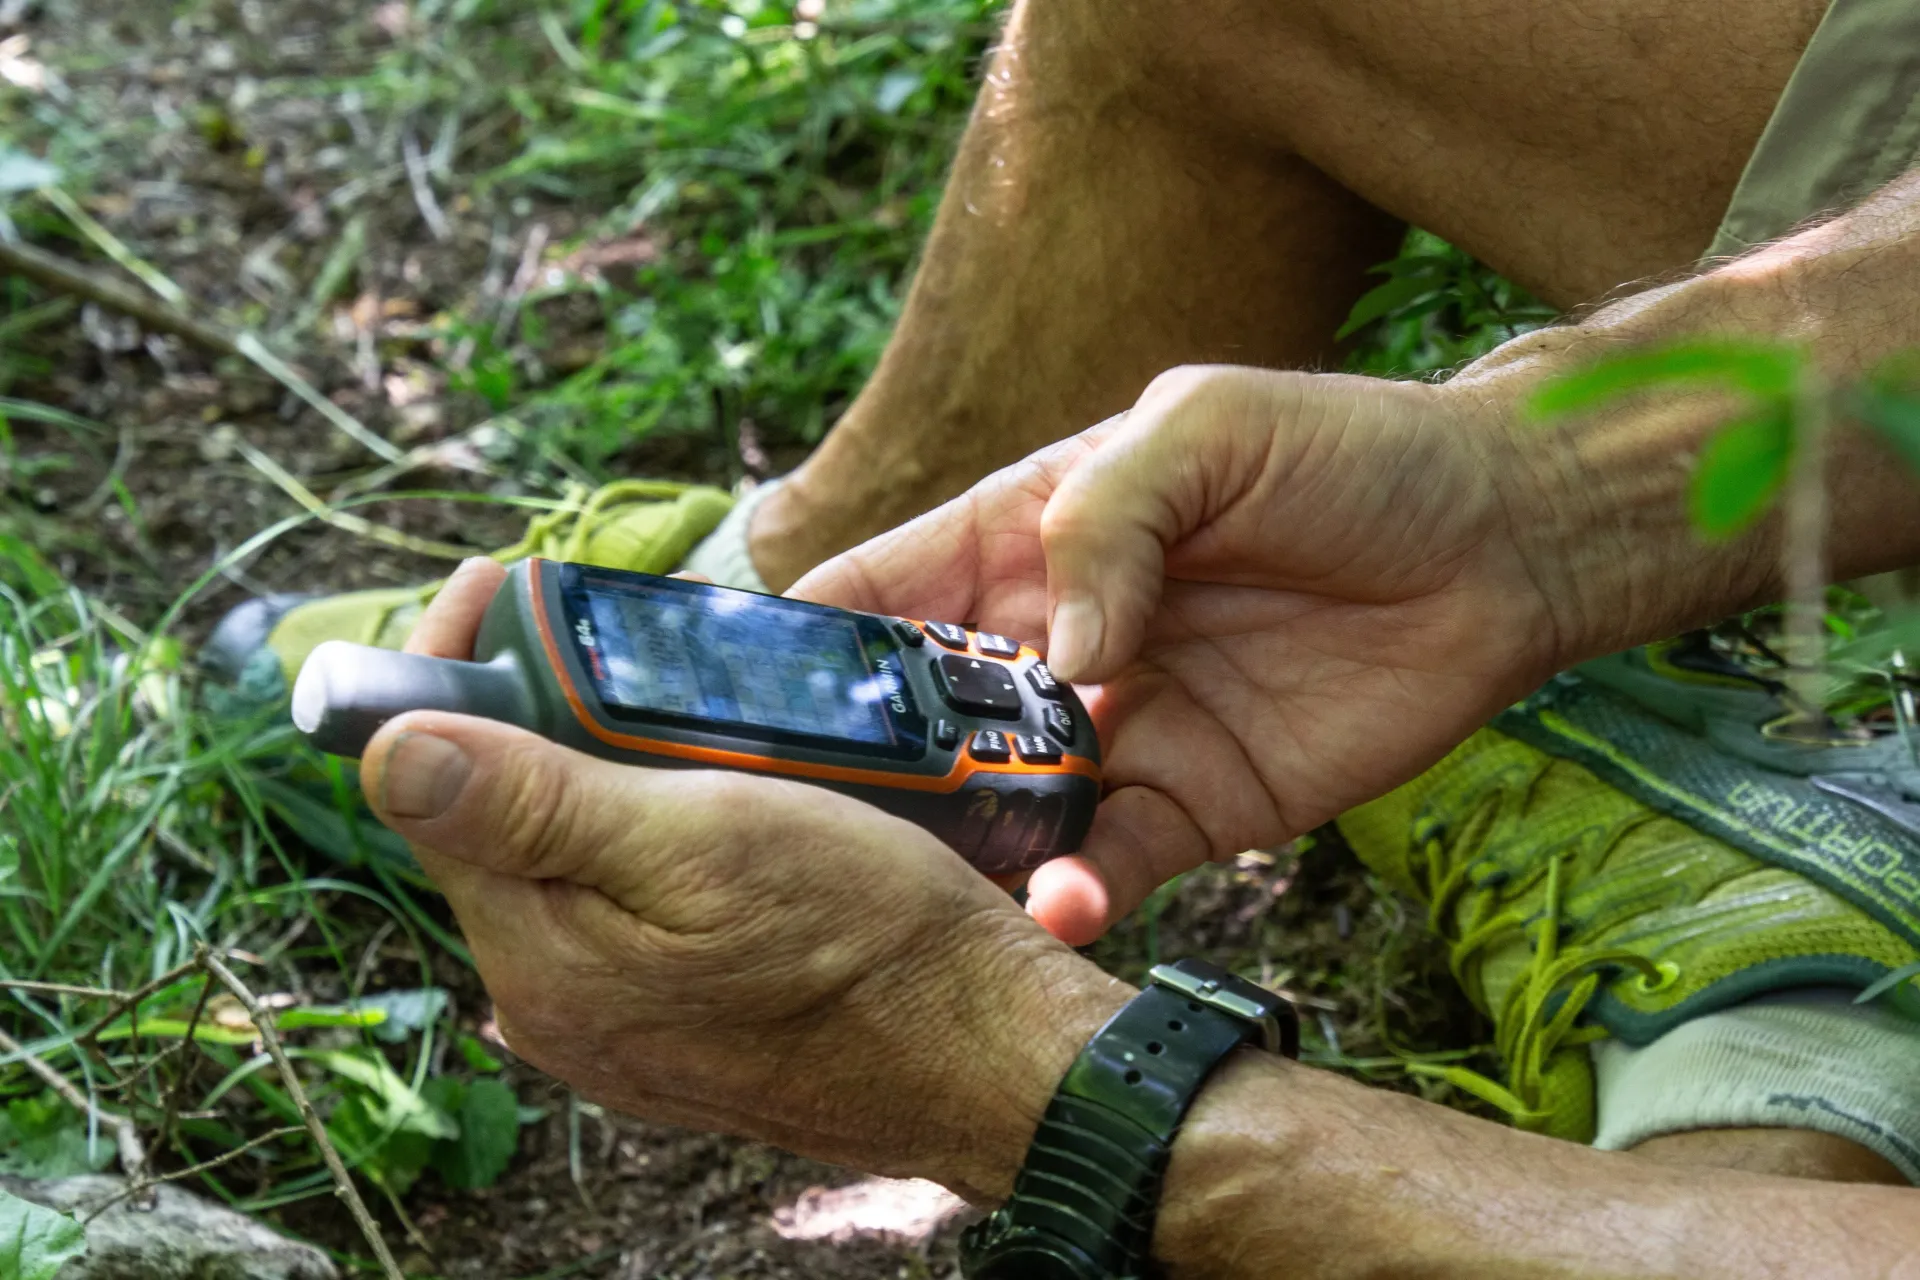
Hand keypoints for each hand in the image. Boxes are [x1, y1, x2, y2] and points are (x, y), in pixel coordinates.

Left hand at [361, 560, 1128, 1201]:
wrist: (988, 1055)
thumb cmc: (873, 937)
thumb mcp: (706, 837)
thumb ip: (536, 803)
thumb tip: (385, 753)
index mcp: (542, 958)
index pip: (430, 790)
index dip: (449, 671)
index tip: (493, 585)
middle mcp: (557, 1006)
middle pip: (493, 828)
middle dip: (526, 718)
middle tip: (596, 636)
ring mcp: (616, 1027)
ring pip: (561, 865)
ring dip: (588, 775)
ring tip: (662, 707)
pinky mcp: (675, 1029)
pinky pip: (621, 911)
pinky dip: (640, 839)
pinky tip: (703, 802)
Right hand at [795, 365, 1580, 943]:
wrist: (1500, 543)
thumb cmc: (1347, 452)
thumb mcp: (1205, 427)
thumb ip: (1109, 517)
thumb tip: (1058, 656)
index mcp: (1019, 538)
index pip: (872, 595)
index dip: (796, 648)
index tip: (732, 708)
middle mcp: (1045, 644)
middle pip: (911, 724)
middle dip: (858, 775)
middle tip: (815, 829)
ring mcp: (1113, 733)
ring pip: (993, 813)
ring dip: (955, 852)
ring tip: (923, 887)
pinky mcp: (1190, 805)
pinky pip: (1107, 863)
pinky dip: (1074, 893)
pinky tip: (1060, 902)